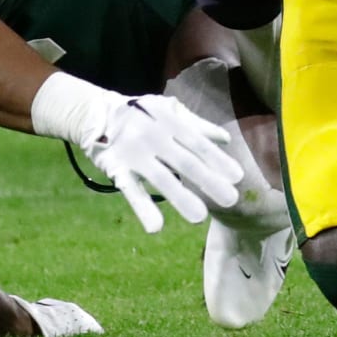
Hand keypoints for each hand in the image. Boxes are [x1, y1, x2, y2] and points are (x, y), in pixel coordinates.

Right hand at [31, 73, 243, 233]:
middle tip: (230, 200)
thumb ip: (197, 125)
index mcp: (171, 121)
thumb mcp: (170, 110)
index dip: (218, 160)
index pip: (198, 143)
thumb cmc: (143, 113)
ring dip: (180, 198)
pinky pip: (131, 191)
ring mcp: (136, 154)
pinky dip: (143, 208)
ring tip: (200, 218)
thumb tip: (224, 139)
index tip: (238, 177)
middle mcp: (155, 137)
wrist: (98, 114)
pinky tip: (156, 227)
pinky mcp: (118, 169)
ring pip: (161, 178)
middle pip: (185, 161)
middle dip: (208, 181)